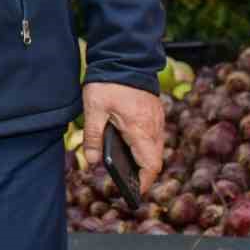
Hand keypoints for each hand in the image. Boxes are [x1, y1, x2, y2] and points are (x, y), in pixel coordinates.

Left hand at [82, 82, 164, 197]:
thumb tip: (92, 162)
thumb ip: (92, 137)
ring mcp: (157, 120)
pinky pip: (153, 136)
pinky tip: (127, 145)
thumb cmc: (108, 83)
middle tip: (126, 182)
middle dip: (142, 173)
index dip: (144, 182)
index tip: (134, 192)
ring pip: (155, 148)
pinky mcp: (155, 113)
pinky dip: (144, 145)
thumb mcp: (93, 110)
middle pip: (154, 159)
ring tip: (125, 167)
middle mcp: (154, 127)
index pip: (150, 165)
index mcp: (140, 129)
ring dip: (143, 159)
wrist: (125, 57)